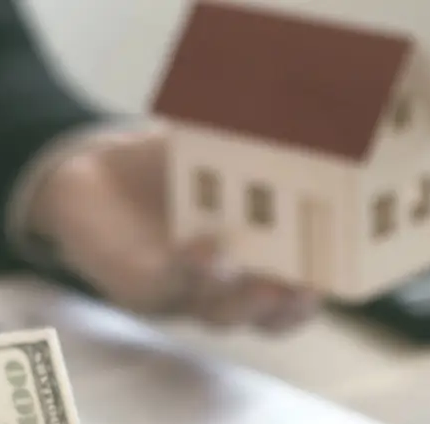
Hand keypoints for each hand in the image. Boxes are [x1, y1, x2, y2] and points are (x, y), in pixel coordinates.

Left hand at [26, 128, 318, 334]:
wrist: (91, 174)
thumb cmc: (166, 165)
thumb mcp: (218, 149)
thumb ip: (259, 137)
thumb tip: (309, 100)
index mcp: (253, 262)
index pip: (295, 297)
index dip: (318, 295)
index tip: (337, 279)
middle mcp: (221, 288)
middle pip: (264, 317)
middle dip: (286, 306)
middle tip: (305, 287)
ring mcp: (180, 292)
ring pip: (217, 312)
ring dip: (239, 297)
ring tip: (257, 276)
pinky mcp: (136, 286)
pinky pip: (166, 288)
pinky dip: (186, 272)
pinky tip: (203, 248)